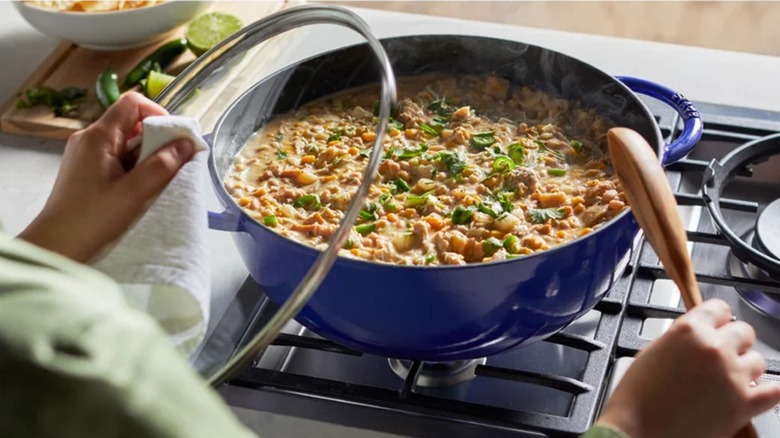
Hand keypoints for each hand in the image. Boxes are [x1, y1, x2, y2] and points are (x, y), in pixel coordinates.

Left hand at [19, 92, 195, 262]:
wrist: (57, 246)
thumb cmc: (93, 218)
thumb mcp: (135, 192)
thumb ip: (163, 165)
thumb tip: (188, 143)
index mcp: (99, 136)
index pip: (132, 103)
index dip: (158, 113)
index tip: (174, 137)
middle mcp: (89, 139)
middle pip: (130, 122)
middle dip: (156, 138)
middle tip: (171, 163)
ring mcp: (85, 154)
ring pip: (124, 142)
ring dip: (145, 156)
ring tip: (156, 180)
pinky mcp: (85, 170)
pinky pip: (115, 158)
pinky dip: (132, 167)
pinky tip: (138, 188)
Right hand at [597, 299, 779, 437]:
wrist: (637, 432)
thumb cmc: (637, 398)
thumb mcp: (651, 352)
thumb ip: (679, 340)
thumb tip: (694, 339)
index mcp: (688, 330)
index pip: (718, 308)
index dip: (715, 318)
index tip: (714, 325)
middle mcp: (714, 349)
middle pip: (743, 331)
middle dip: (732, 342)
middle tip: (719, 355)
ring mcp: (732, 376)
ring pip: (758, 361)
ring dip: (744, 367)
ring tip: (727, 378)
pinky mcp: (744, 405)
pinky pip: (774, 391)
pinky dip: (766, 391)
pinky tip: (753, 392)